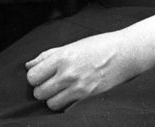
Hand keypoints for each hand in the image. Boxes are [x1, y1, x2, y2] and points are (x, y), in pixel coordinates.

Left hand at [25, 31, 143, 109]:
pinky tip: (70, 96)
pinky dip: (65, 104)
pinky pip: (67, 108)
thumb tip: (28, 65)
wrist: (125, 53)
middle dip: (41, 89)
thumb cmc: (98, 46)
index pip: (33, 75)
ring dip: (52, 99)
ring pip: (51, 104)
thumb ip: (47, 56)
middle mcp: (68, 74)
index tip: (40, 75)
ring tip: (59, 91)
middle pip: (39, 92)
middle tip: (49, 84)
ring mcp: (79, 88)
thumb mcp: (71, 45)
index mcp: (61, 58)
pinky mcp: (89, 98)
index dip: (34, 77)